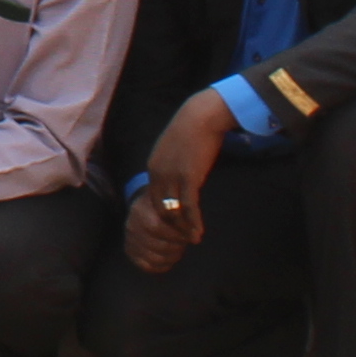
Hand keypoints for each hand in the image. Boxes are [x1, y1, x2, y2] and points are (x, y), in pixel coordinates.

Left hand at [127, 101, 228, 274]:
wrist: (202, 116)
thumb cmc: (193, 130)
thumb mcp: (174, 149)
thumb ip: (172, 164)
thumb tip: (178, 176)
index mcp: (153, 167)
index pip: (153, 200)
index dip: (163, 215)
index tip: (173, 226)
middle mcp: (158, 174)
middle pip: (160, 210)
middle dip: (171, 227)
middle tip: (182, 239)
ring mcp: (172, 177)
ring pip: (173, 212)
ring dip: (183, 229)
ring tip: (193, 239)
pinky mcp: (188, 178)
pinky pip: (188, 207)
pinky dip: (193, 223)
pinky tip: (198, 232)